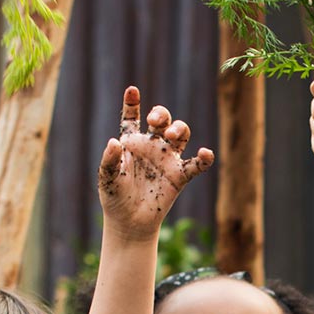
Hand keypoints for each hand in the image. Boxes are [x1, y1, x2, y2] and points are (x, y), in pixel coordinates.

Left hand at [97, 86, 213, 240]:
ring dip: (179, 129)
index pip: (132, 117)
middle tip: (156, 122)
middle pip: (162, 120)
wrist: (129, 222)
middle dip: (162, 114)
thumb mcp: (107, 177)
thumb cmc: (115, 197)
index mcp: (131, 142)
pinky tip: (206, 154)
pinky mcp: (179, 176)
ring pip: (181, 134)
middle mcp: (151, 146)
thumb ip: (110, 159)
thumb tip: (114, 142)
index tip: (132, 91)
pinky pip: (195, 165)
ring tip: (172, 136)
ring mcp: (167, 160)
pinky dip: (203, 159)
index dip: (132, 103)